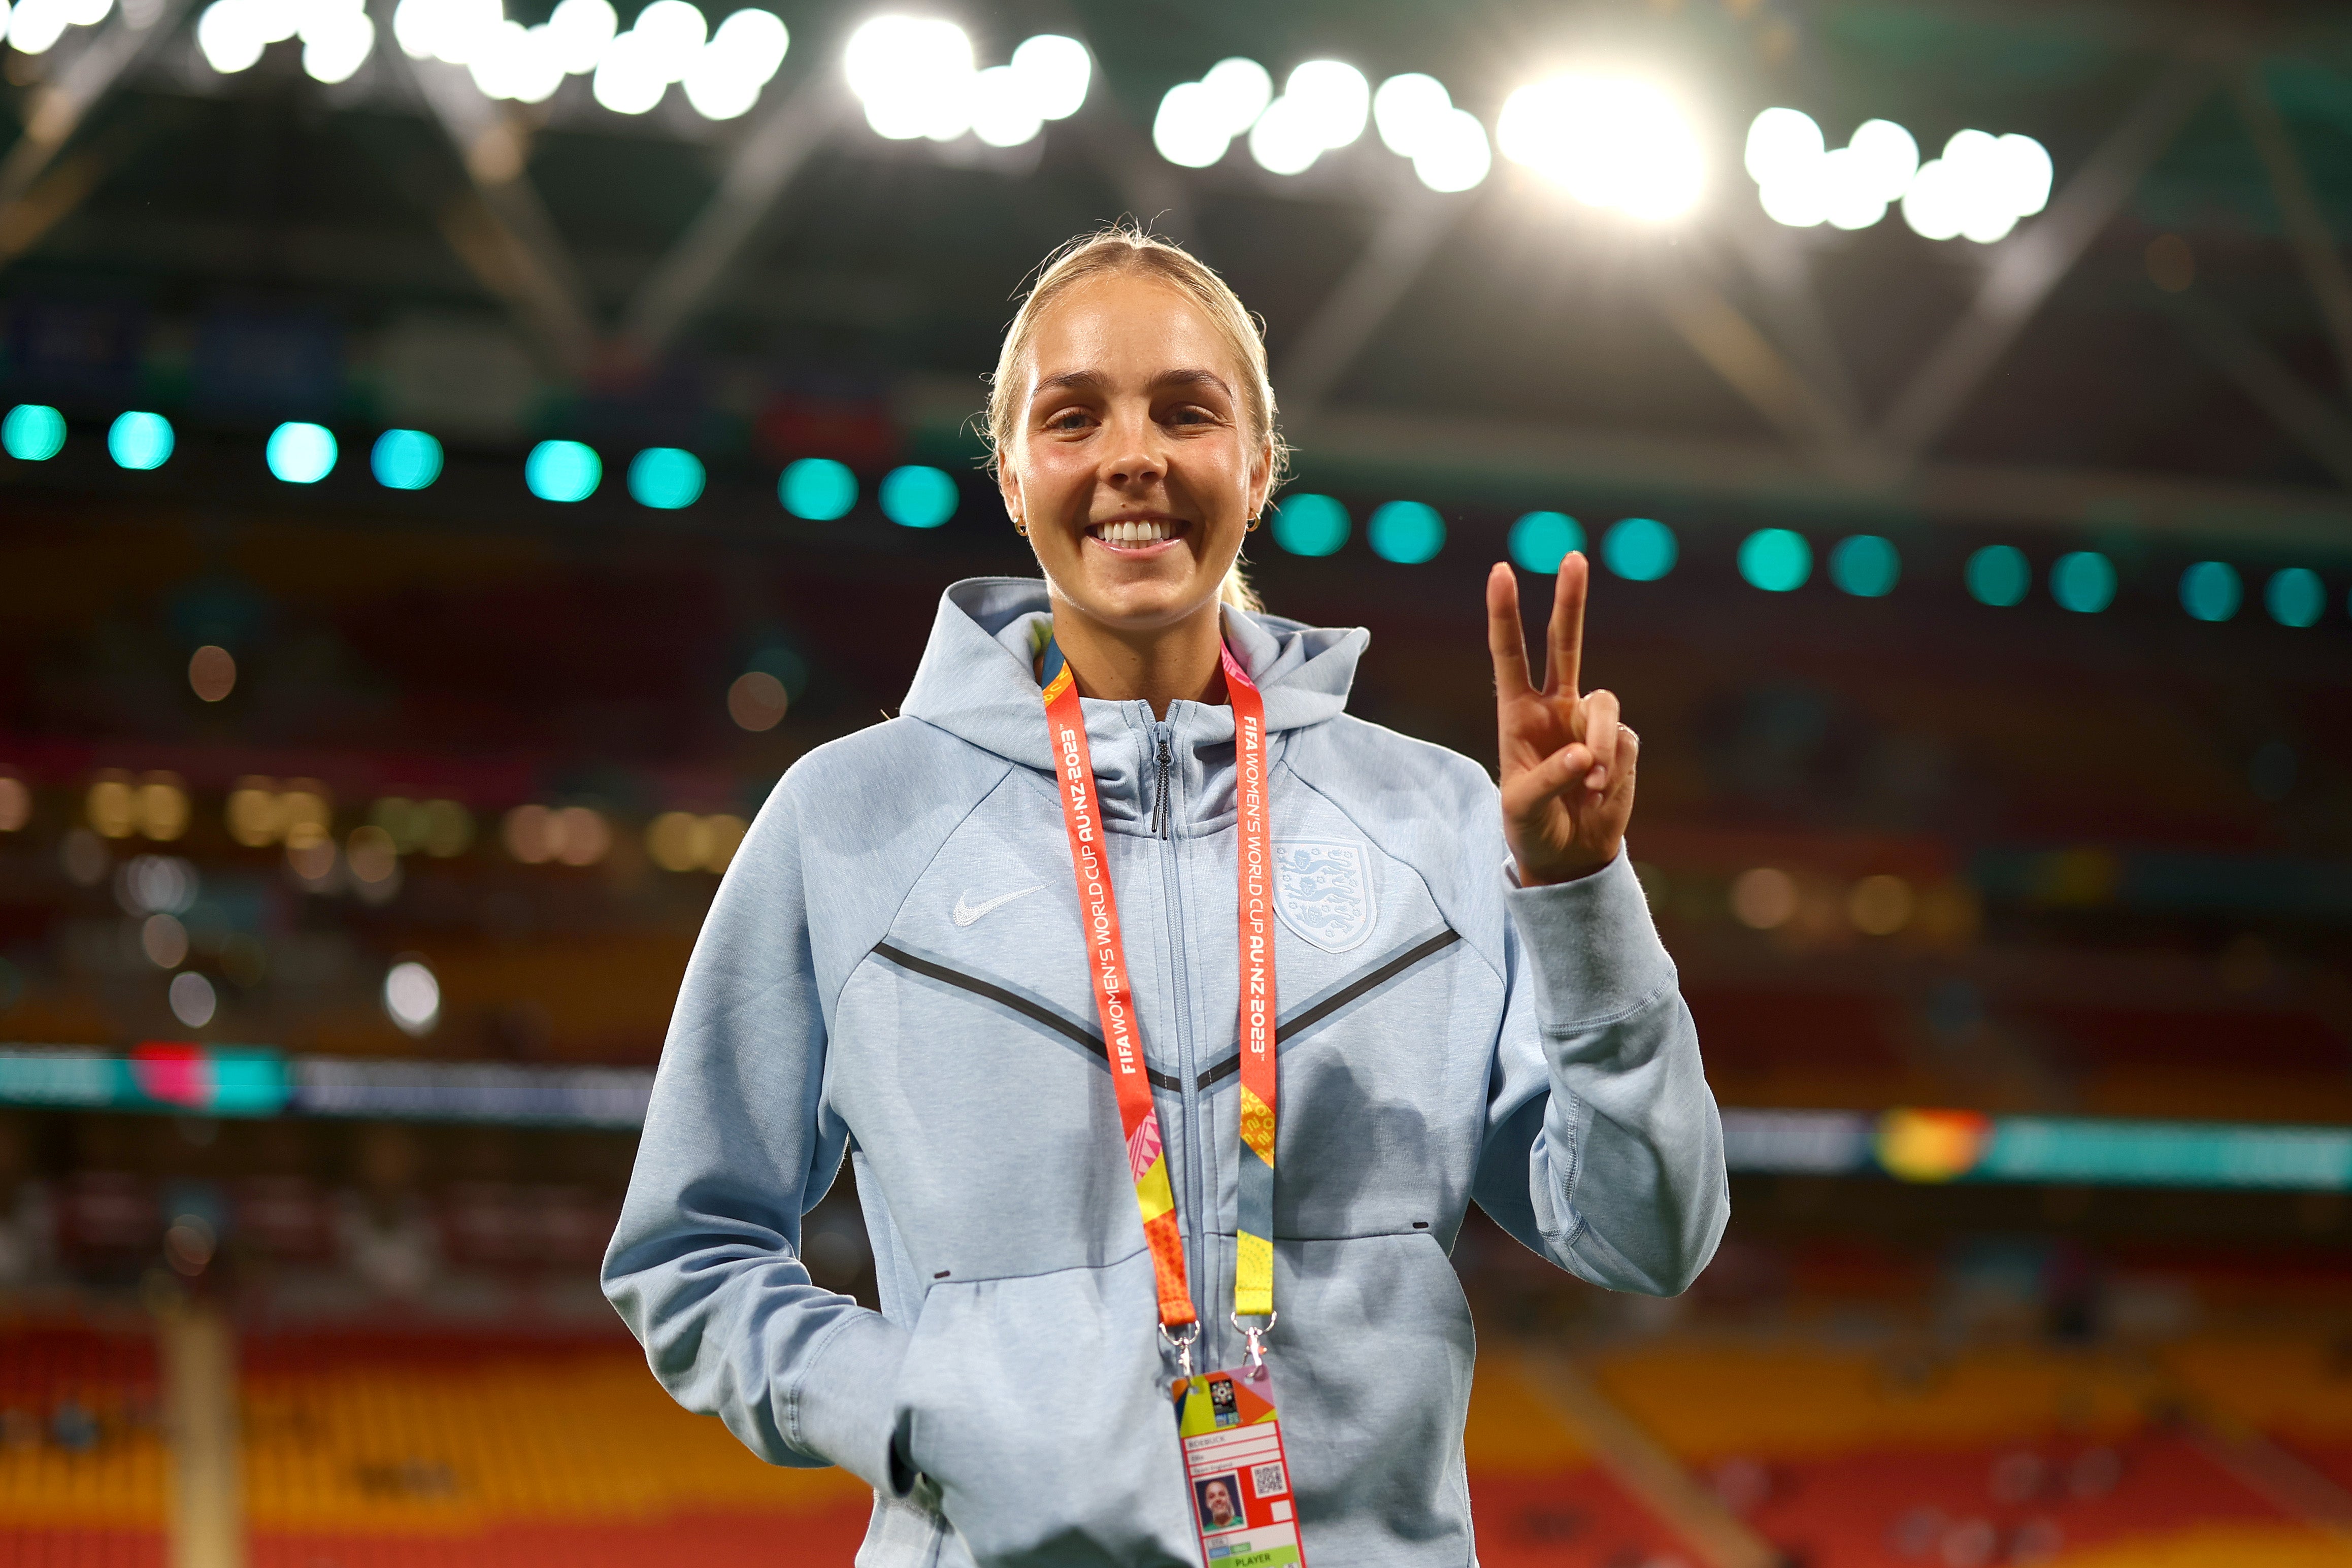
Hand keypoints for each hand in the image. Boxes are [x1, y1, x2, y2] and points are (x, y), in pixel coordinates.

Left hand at [1486, 553, 1637, 886]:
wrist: (1567, 856)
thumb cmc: (1531, 827)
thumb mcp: (1522, 808)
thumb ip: (1548, 779)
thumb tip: (1586, 756)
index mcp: (1516, 714)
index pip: (1509, 654)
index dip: (1505, 613)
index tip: (1501, 571)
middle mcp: (1554, 708)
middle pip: (1564, 643)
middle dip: (1570, 601)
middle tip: (1572, 556)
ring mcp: (1588, 723)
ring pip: (1605, 703)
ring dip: (1599, 743)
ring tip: (1592, 785)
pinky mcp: (1621, 744)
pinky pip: (1624, 742)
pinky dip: (1615, 769)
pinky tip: (1600, 795)